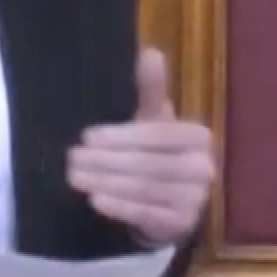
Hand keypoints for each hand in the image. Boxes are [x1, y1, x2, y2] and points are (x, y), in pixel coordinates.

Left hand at [67, 47, 215, 246]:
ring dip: (106, 182)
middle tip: (72, 158)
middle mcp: (204, 168)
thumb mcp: (153, 120)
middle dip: (105, 161)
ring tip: (75, 177)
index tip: (87, 136)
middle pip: (148, 163)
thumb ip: (151, 89)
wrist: (170, 203)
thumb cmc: (157, 154)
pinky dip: (119, 207)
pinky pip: (146, 213)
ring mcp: (196, 199)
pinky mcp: (182, 225)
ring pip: (144, 188)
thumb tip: (150, 51)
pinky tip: (95, 200)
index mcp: (198, 137)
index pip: (157, 135)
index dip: (121, 136)